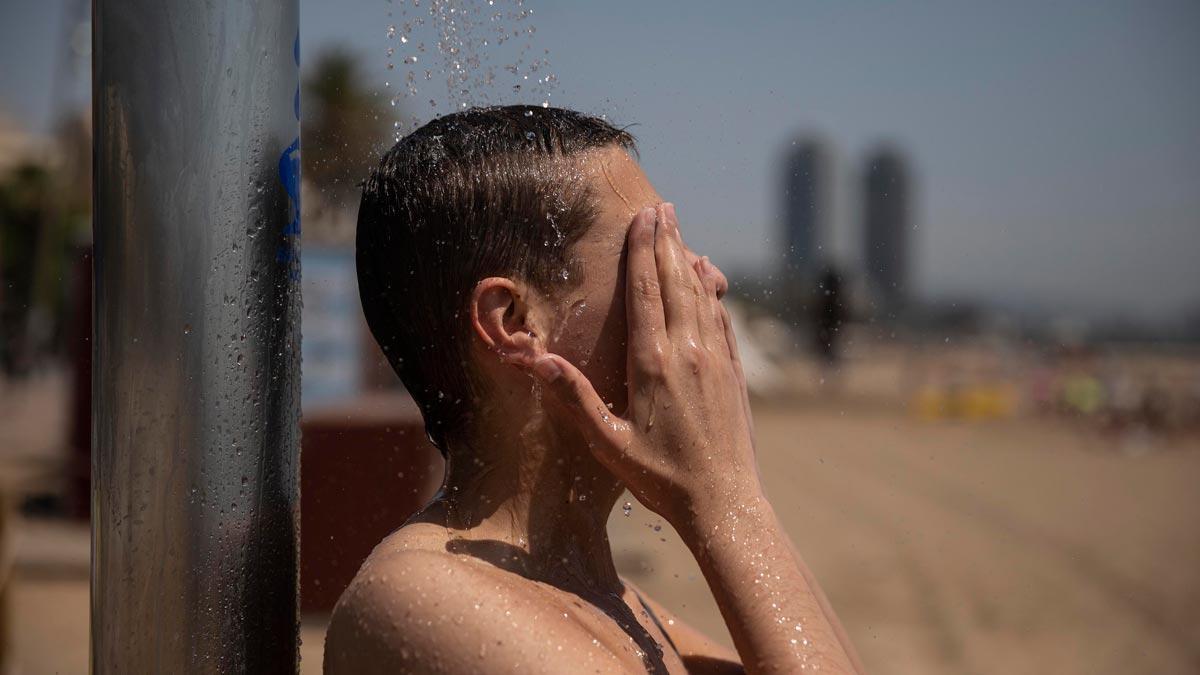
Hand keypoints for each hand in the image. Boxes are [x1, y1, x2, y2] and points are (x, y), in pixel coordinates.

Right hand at [531, 203, 757, 526]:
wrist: (724, 504)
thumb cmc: (661, 480)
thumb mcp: (608, 445)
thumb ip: (575, 400)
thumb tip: (537, 362)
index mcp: (653, 364)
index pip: (646, 293)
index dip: (641, 251)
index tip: (642, 217)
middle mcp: (689, 353)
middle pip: (676, 282)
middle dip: (667, 242)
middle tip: (663, 207)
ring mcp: (717, 361)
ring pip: (702, 297)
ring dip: (689, 261)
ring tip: (680, 233)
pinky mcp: (735, 375)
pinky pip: (723, 320)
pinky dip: (714, 293)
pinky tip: (710, 281)